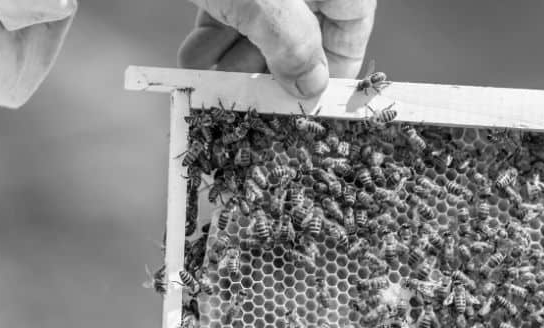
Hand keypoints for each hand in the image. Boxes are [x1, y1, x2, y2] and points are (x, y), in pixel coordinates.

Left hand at [178, 0, 375, 98]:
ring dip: (234, 57)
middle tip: (246, 96)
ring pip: (263, 24)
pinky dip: (215, 33)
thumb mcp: (263, 2)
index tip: (304, 102)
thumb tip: (312, 87)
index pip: (350, 28)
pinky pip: (233, 7)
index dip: (330, 69)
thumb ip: (292, 45)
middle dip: (268, 68)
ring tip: (209, 77)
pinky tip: (194, 56)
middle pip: (302, 32)